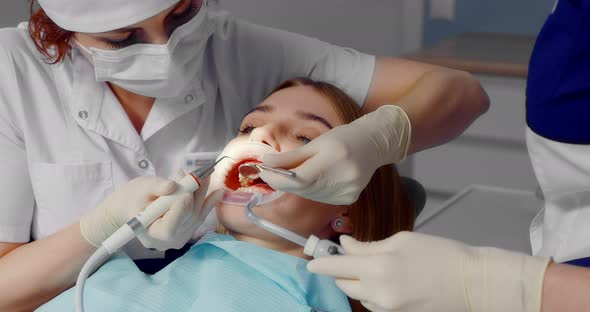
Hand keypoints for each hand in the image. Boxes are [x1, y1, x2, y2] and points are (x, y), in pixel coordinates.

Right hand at [80, 175, 221, 249]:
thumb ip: (157, 187)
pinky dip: (208, 203)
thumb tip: (173, 186)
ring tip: (207, 174)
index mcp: (151, 234)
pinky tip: (219, 192)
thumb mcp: (142, 188)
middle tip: (201, 172)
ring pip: (196, 215)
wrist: (130, 207)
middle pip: (186, 217)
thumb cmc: (133, 197)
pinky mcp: (186, 232)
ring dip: (202, 194)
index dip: (180, 207)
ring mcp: (179, 239)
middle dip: (194, 193)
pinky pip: (199, 217)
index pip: (170, 225)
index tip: (186, 187)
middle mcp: (167, 242)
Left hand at [260, 105, 410, 204]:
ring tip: (297, 173)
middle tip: (272, 172)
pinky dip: (312, 191)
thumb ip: (291, 157)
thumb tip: (265, 164)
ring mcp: (348, 192)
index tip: (263, 172)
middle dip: (284, 181)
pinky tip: (317, 179)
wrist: (372, 144)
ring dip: (297, 187)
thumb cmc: (342, 139)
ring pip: (310, 195)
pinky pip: (321, 198)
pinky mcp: (349, 199)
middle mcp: (342, 178)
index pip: (299, 179)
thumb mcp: (316, 143)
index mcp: (333, 159)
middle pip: (303, 189)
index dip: (278, 178)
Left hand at [307, 232, 549, 311]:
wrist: (470, 282)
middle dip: (341, 270)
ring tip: (373, 267)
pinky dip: (370, 292)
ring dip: (356, 281)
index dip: (321, 263)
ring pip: (357, 295)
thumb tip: (345, 245)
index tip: (311, 260)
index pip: (336, 267)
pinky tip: (385, 280)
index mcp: (377, 268)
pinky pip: (372, 304)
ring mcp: (386, 308)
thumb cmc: (439, 253)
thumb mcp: (401, 241)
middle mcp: (376, 293)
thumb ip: (368, 246)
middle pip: (343, 283)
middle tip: (349, 256)